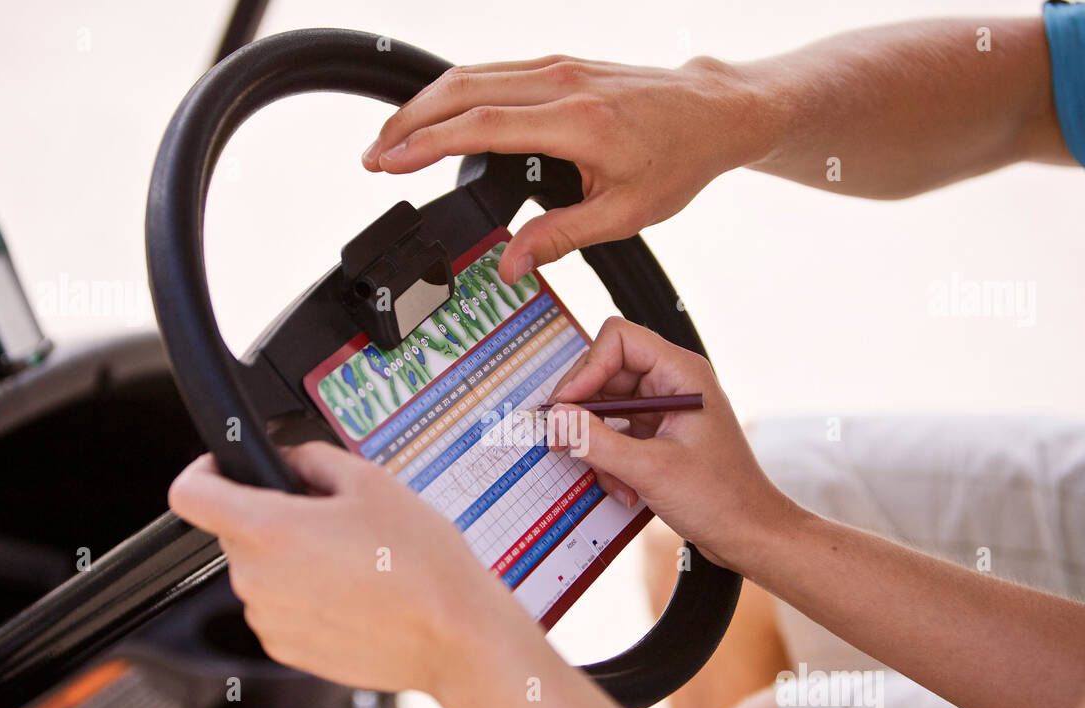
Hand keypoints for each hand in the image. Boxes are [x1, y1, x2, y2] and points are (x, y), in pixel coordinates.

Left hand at [168, 442, 535, 693]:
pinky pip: (279, 607)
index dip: (204, 471)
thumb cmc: (421, 563)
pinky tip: (353, 593)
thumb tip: (288, 460)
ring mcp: (268, 620)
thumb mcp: (371, 482)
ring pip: (260, 570)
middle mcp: (256, 579)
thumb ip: (312, 458)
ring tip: (353, 560)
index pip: (189, 494)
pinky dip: (304, 595)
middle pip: (236, 531)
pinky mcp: (286, 650)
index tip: (224, 468)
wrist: (452, 636)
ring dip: (290, 558)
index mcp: (268, 530)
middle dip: (272, 515)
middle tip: (331, 516)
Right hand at [362, 54, 760, 281]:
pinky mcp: (558, 64)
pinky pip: (492, 72)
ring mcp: (558, 66)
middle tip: (372, 158)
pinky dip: (453, 95)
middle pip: (461, 89)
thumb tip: (509, 267)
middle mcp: (562, 83)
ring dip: (424, 104)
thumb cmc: (678, 159)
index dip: (425, 145)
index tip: (388, 164)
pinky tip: (435, 119)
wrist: (713, 112)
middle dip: (406, 121)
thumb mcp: (624, 215)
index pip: (481, 127)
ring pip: (470, 74)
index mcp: (578, 123)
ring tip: (392, 141)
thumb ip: (560, 239)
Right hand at [545, 316, 792, 569]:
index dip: (587, 368)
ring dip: (598, 445)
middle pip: (605, 373)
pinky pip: (615, 434)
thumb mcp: (650, 469)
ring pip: (605, 408)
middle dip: (586, 412)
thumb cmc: (720, 498)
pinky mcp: (657, 434)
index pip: (619, 340)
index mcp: (681, 374)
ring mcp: (663, 409)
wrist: (748, 533)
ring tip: (612, 478)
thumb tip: (556, 418)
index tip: (566, 405)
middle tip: (564, 440)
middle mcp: (672, 383)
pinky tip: (625, 489)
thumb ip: (597, 441)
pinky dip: (610, 461)